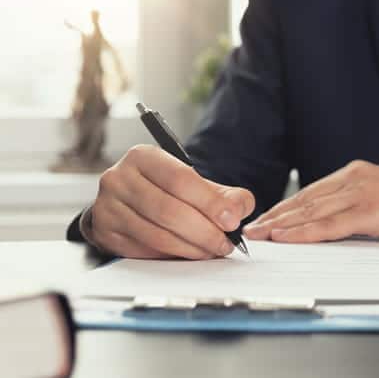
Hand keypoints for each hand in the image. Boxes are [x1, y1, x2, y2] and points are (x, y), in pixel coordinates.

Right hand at [87, 144, 254, 258]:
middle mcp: (119, 178)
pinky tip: (189, 253)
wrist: (127, 201)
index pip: (180, 179)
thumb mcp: (195, 182)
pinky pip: (145, 251)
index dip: (210, 202)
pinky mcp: (106, 233)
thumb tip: (238, 210)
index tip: (231, 220)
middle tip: (224, 243)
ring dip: (191, 248)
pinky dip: (172, 256)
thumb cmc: (164, 189)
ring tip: (211, 250)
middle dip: (204, 232)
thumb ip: (225, 194)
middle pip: (168, 210)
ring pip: (157, 235)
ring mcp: (108, 206)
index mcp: (144, 157)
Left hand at [244, 160, 378, 243]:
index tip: (264, 221)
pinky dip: (305, 232)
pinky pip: (331, 224)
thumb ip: (353, 209)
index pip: (311, 193)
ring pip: (313, 211)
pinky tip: (287, 238)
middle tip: (250, 230)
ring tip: (259, 236)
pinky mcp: (372, 209)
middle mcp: (355, 177)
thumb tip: (324, 228)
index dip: (285, 209)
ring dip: (282, 225)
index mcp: (355, 173)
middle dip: (276, 217)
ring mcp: (363, 191)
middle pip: (306, 200)